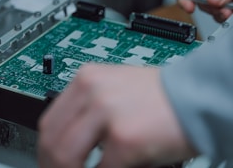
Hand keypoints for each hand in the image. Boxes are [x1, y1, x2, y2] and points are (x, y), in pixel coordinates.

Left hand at [38, 64, 195, 167]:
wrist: (192, 96)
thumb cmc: (156, 96)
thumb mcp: (111, 92)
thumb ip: (86, 112)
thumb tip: (69, 141)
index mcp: (85, 80)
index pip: (49, 122)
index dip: (46, 149)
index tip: (50, 162)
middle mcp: (91, 91)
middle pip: (52, 139)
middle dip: (51, 165)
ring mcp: (106, 112)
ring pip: (66, 155)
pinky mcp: (125, 137)